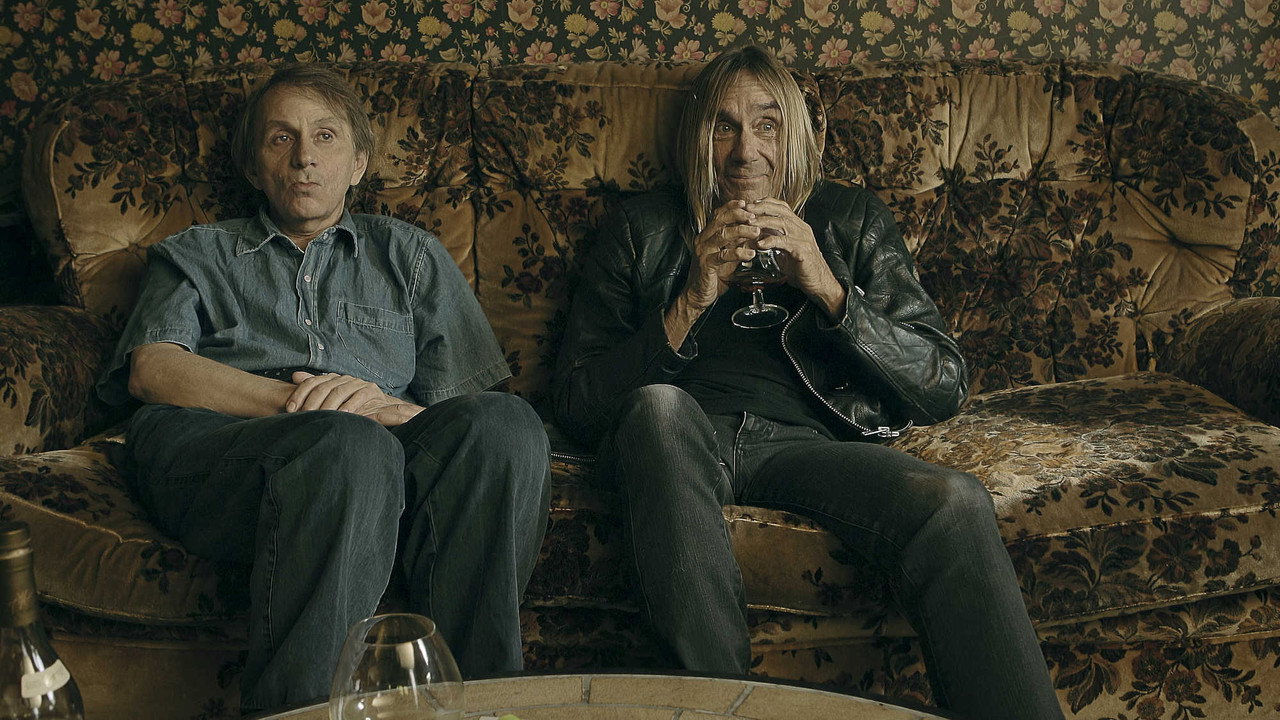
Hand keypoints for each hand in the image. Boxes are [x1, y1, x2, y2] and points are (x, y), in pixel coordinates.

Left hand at [286, 372, 422, 426]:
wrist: (381, 410)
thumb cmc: (351, 409)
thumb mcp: (331, 401)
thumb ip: (314, 388)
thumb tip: (295, 376)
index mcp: (333, 379)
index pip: (313, 382)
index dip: (300, 394)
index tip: (290, 409)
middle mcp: (345, 378)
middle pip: (324, 387)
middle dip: (312, 402)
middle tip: (304, 416)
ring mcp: (359, 383)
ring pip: (339, 391)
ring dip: (329, 406)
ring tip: (321, 417)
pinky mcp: (372, 390)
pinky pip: (358, 396)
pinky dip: (350, 406)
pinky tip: (342, 416)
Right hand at [682, 199, 761, 307]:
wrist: (697, 295)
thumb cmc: (713, 275)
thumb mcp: (727, 256)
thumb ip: (736, 244)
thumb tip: (754, 234)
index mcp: (707, 236)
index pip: (718, 215)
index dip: (731, 207)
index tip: (746, 203)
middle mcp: (703, 240)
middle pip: (719, 220)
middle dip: (738, 215)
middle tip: (754, 216)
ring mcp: (703, 252)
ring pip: (722, 235)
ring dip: (741, 231)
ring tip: (756, 232)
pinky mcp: (706, 265)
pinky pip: (722, 256)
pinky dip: (738, 253)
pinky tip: (750, 253)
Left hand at [747, 197, 846, 317]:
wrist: (819, 282)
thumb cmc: (801, 267)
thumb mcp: (785, 249)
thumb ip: (775, 240)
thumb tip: (758, 235)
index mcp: (798, 226)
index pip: (782, 207)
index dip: (766, 203)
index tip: (751, 204)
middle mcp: (802, 228)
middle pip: (781, 211)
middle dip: (762, 208)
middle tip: (746, 210)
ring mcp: (803, 238)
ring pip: (783, 223)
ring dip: (764, 222)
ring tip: (750, 224)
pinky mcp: (803, 251)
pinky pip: (786, 242)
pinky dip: (772, 241)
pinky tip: (760, 244)